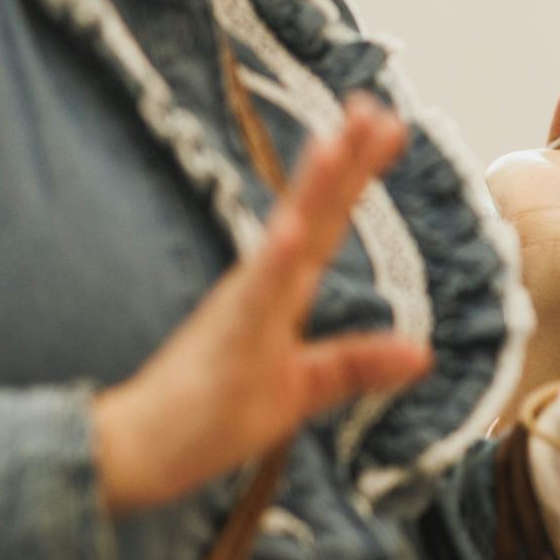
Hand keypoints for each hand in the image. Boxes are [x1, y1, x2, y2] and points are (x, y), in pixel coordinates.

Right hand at [90, 95, 435, 515]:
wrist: (136, 453)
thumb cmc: (209, 417)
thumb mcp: (301, 393)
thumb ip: (353, 365)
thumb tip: (422, 353)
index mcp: (279, 290)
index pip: (326, 221)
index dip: (356, 173)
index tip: (387, 121)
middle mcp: (260, 286)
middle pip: (311, 213)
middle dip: (343, 160)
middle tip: (374, 106)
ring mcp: (240, 308)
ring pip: (283, 241)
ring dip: (309, 192)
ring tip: (334, 142)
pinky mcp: (223, 342)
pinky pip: (252, 298)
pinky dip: (273, 262)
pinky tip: (292, 231)